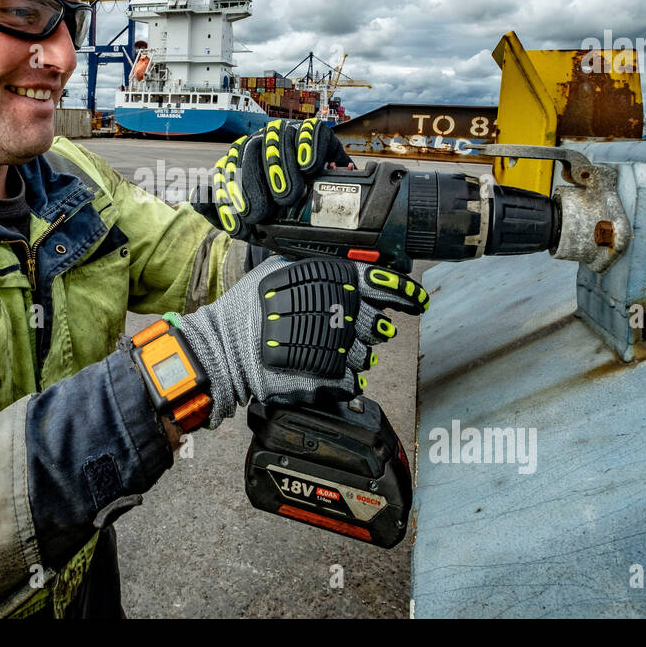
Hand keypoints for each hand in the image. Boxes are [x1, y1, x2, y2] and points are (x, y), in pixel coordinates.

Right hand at [173, 255, 427, 428]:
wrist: (228, 348)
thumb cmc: (249, 308)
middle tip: (354, 329)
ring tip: (330, 352)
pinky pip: (352, 381)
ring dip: (355, 354)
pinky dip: (343, 378)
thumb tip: (341, 265)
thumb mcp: (279, 269)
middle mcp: (344, 315)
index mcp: (336, 283)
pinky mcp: (331, 381)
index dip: (407, 294)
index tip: (417, 301)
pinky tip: (325, 372)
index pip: (387, 284)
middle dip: (372, 328)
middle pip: (379, 324)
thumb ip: (315, 269)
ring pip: (367, 355)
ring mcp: (340, 350)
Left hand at [206, 118, 352, 237]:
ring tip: (287, 197)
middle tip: (263, 213)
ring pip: (277, 140)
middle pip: (249, 151)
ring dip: (280, 169)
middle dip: (254, 184)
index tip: (242, 219)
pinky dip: (308, 148)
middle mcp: (261, 142)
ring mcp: (287, 134)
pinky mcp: (315, 132)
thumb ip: (219, 212)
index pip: (229, 166)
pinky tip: (307, 167)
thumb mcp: (249, 222)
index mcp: (241, 159)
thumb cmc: (280, 216)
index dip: (232, 193)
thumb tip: (196, 196)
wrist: (318, 219)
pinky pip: (310, 132)